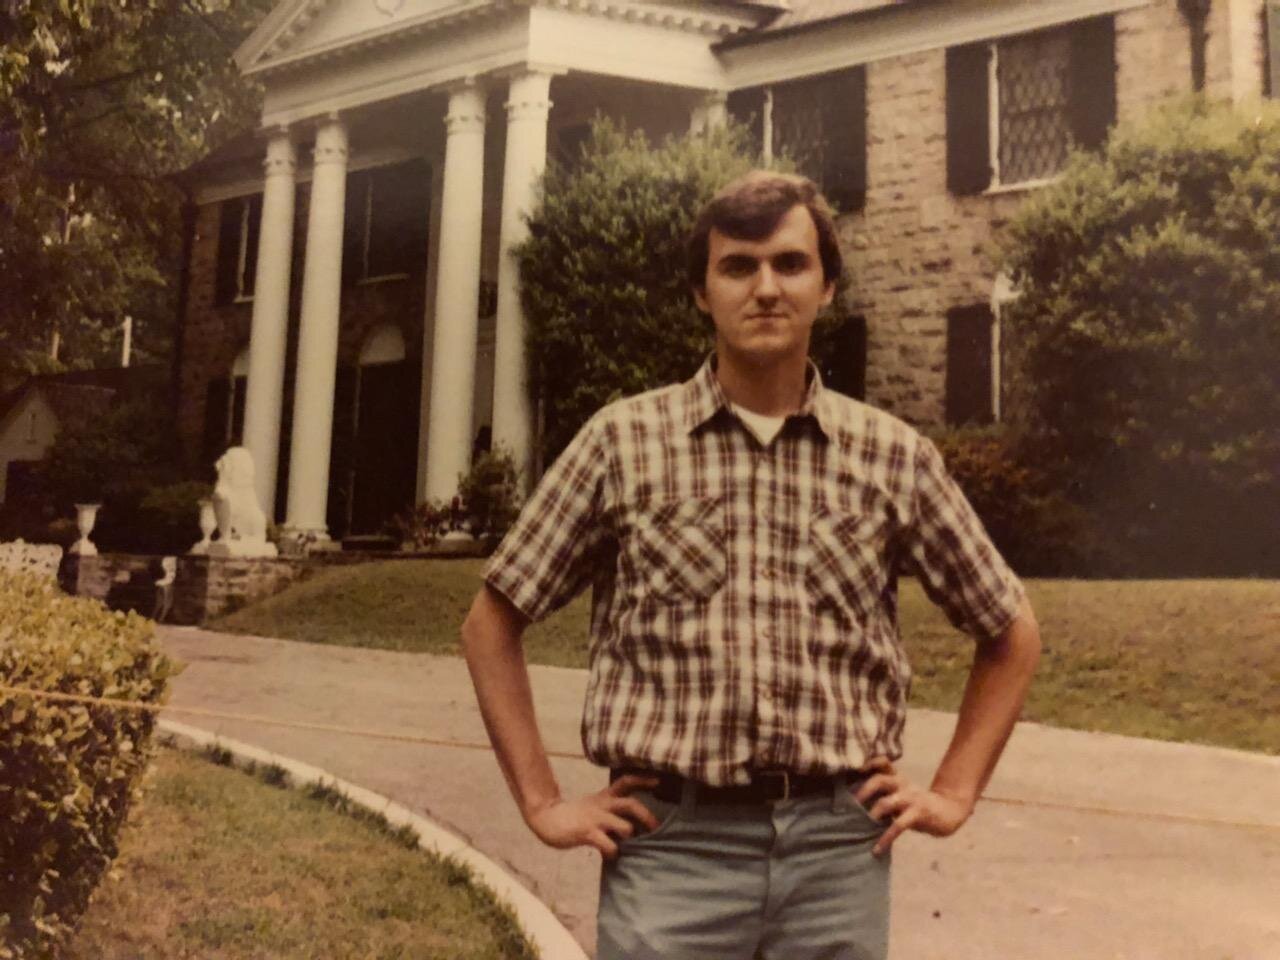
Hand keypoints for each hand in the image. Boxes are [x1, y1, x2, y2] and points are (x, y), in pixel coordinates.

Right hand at [524, 774, 661, 859]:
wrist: (545, 818)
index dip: (642, 780)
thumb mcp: (592, 806)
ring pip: (625, 827)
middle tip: (656, 827)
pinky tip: (611, 855)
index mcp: (604, 798)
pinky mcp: (587, 833)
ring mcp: (595, 819)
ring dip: (630, 836)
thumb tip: (632, 826)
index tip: (658, 780)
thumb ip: (609, 812)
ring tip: (628, 844)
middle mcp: (602, 806)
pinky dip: (613, 852)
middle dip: (647, 816)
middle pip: (631, 804)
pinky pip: (609, 845)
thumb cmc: (572, 816)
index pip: (625, 782)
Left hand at [855, 757, 973, 856]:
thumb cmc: (917, 803)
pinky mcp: (918, 813)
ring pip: (886, 802)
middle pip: (880, 780)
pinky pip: (899, 826)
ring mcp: (911, 798)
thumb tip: (854, 803)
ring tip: (860, 826)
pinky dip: (886, 838)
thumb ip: (884, 793)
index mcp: (897, 777)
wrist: (949, 811)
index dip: (869, 763)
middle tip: (850, 804)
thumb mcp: (901, 792)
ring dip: (871, 815)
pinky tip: (876, 850)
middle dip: (863, 790)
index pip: (883, 763)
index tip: (855, 769)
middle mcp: (902, 784)